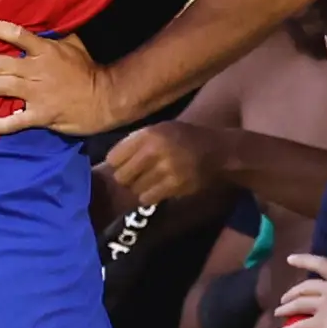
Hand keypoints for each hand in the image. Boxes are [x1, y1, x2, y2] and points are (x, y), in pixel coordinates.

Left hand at [0, 19, 115, 135]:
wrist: (106, 99)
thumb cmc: (88, 71)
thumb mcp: (75, 45)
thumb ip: (56, 35)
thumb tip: (46, 20)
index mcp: (45, 50)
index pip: (16, 34)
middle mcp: (37, 69)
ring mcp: (37, 93)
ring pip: (0, 88)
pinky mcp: (41, 115)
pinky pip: (15, 120)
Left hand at [98, 121, 223, 205]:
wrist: (216, 150)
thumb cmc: (183, 138)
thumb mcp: (160, 129)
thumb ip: (137, 141)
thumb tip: (110, 162)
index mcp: (149, 134)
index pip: (114, 157)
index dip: (116, 163)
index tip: (123, 164)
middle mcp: (155, 150)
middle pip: (122, 175)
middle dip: (126, 178)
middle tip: (134, 176)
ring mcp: (166, 169)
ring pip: (135, 188)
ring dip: (139, 187)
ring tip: (149, 180)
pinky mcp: (175, 186)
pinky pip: (148, 198)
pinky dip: (149, 196)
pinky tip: (157, 189)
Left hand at [273, 252, 326, 327]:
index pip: (322, 263)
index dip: (304, 260)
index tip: (290, 259)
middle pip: (305, 287)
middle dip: (292, 292)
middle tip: (285, 298)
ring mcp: (324, 305)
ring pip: (299, 304)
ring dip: (286, 308)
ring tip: (279, 312)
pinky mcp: (320, 323)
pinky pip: (299, 326)